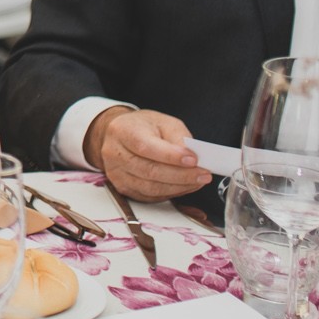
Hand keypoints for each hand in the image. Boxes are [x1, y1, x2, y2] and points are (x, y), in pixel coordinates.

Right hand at [86, 108, 209, 200]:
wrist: (119, 135)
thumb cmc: (143, 128)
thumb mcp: (163, 122)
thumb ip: (179, 138)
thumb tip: (193, 158)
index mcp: (122, 131)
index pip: (146, 147)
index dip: (170, 156)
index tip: (193, 160)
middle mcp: (114, 153)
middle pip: (149, 171)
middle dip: (181, 175)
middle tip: (203, 174)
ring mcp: (116, 174)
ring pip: (150, 188)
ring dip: (179, 187)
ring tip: (197, 181)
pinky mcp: (123, 188)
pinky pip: (150, 196)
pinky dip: (171, 193)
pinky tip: (184, 186)